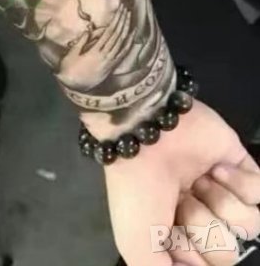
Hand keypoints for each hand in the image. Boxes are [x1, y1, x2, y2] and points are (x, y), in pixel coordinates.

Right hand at [58, 5, 133, 90]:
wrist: (73, 87)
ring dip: (126, 29)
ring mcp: (109, 62)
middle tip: (126, 9)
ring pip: (121, 43)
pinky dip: (128, 45)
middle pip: (117, 36)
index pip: (109, 32)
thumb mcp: (72, 54)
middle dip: (122, 21)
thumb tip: (88, 30)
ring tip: (130, 18)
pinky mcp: (111, 67)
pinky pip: (122, 55)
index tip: (119, 10)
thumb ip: (81, 42)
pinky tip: (132, 36)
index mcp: (95, 52)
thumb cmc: (69, 69)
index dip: (116, 20)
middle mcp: (105, 57)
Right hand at [102, 100, 259, 265]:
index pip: (202, 265)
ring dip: (220, 203)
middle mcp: (198, 215)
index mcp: (173, 234)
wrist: (147, 132)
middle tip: (181, 201)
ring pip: (248, 225)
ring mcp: (221, 191)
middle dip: (203, 227)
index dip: (188, 255)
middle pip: (227, 251)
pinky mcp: (240, 166)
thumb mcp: (136, 245)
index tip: (170, 235)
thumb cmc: (139, 190)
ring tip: (197, 182)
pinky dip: (240, 184)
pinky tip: (215, 169)